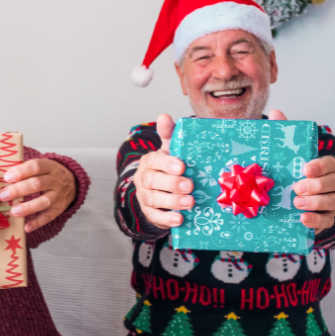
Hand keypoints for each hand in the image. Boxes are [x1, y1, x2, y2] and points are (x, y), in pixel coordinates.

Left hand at [0, 159, 76, 232]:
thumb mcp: (42, 166)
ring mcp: (58, 195)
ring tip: (13, 212)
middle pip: (37, 184)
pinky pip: (48, 217)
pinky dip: (37, 223)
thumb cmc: (48, 174)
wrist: (72, 182)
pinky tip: (26, 227)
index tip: (7, 178)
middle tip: (2, 196)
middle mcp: (55, 181)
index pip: (36, 167)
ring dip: (27, 208)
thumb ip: (25, 170)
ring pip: (44, 201)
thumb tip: (0, 178)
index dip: (21, 172)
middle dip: (18, 190)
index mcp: (49, 166)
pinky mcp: (58, 209)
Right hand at [133, 113, 193, 229]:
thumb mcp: (170, 149)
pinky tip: (179, 219)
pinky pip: (155, 217)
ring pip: (153, 199)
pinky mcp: (150, 213)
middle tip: (189, 185)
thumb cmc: (169, 166)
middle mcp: (144, 179)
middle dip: (171, 184)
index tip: (182, 166)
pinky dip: (166, 219)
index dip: (166, 164)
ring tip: (190, 203)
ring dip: (172, 202)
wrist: (160, 189)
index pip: (154, 161)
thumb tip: (164, 116)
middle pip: (153, 181)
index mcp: (149, 162)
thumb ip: (169, 134)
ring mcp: (145, 196)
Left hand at [269, 110, 334, 234]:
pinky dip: (316, 221)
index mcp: (323, 168)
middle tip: (297, 187)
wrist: (290, 203)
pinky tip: (303, 219)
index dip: (320, 166)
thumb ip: (284, 135)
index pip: (330, 164)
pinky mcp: (324, 220)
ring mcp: (330, 203)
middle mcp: (332, 185)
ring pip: (333, 202)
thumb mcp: (286, 156)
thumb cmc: (290, 174)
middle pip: (334, 183)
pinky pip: (326, 222)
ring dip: (316, 203)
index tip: (305, 168)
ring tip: (297, 203)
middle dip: (317, 185)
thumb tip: (276, 113)